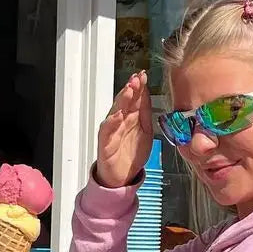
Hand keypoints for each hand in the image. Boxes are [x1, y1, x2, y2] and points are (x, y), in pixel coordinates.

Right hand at [96, 71, 152, 188]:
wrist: (123, 176)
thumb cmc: (132, 153)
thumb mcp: (145, 130)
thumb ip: (145, 112)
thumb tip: (147, 92)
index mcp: (131, 116)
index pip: (135, 98)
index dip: (139, 86)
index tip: (144, 75)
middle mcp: (120, 120)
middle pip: (124, 101)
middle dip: (131, 88)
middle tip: (137, 78)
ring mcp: (112, 130)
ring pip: (115, 111)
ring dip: (121, 100)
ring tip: (128, 89)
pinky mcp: (105, 142)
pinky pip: (107, 130)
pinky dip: (112, 122)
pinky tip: (117, 115)